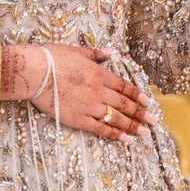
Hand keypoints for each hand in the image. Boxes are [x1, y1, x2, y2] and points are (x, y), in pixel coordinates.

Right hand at [5, 45, 147, 140]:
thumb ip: (96, 54)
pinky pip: (100, 129)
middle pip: (125, 104)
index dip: (137, 95)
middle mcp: (99, 91)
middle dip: (141, 113)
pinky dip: (114, 134)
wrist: (35, 73)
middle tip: (153, 121)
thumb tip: (111, 51)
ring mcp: (90, 106)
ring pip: (116, 118)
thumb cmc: (53, 59)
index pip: (124, 87)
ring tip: (144, 132)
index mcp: (100, 74)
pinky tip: (125, 139)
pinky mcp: (78, 119)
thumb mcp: (78, 51)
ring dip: (132, 126)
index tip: (147, 102)